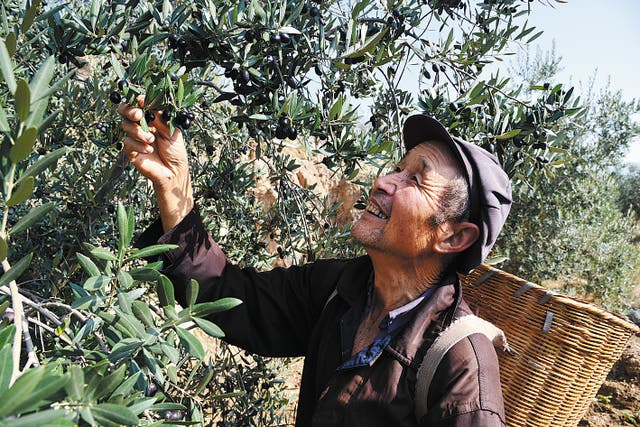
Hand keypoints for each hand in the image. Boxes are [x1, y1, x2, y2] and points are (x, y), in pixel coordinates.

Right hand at [119, 97, 193, 230]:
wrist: (175, 172)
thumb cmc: (176, 151)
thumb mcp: (173, 131)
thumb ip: (161, 118)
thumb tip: (148, 103)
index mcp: (152, 119)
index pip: (140, 105)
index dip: (138, 101)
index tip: (141, 100)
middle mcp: (141, 126)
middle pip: (125, 111)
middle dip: (129, 110)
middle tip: (138, 115)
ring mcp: (135, 138)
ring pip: (125, 126)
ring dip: (138, 131)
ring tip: (152, 139)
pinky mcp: (131, 151)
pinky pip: (127, 143)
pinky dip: (138, 145)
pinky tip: (149, 149)